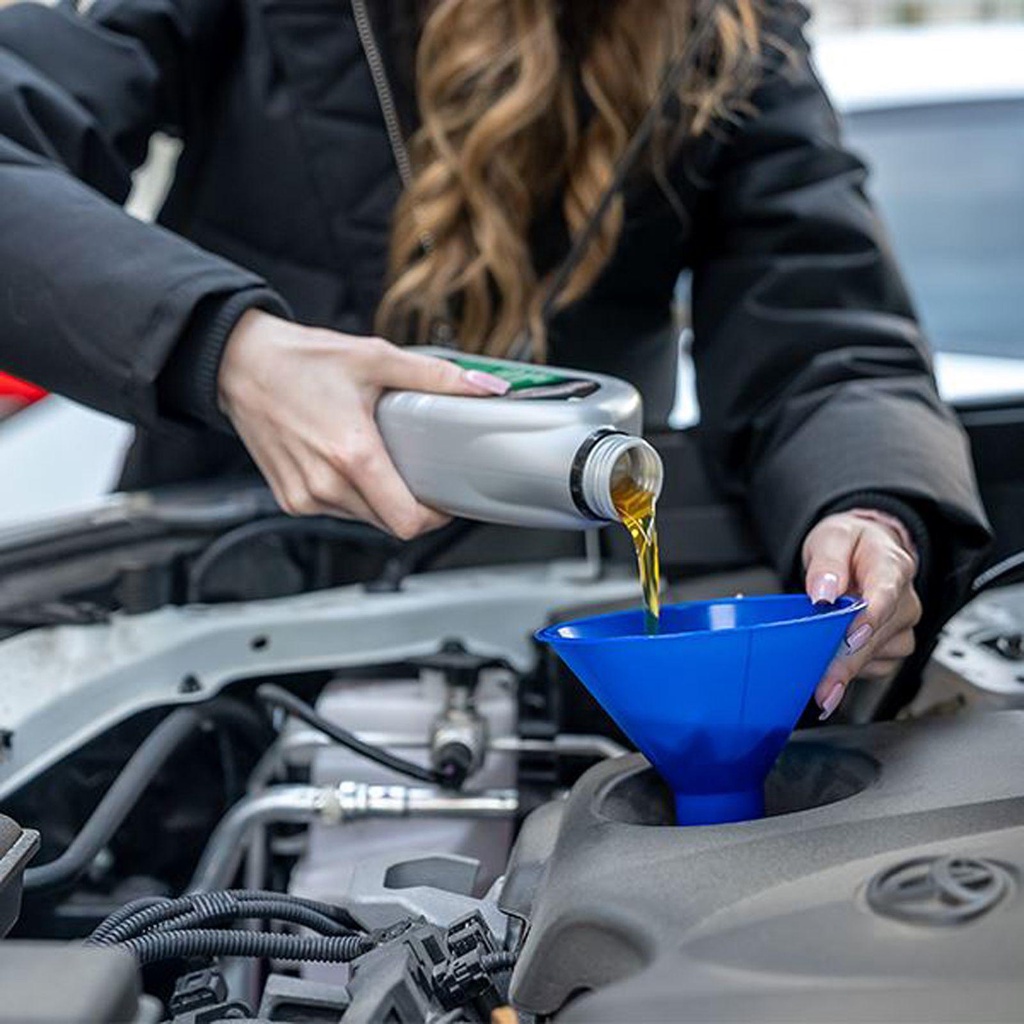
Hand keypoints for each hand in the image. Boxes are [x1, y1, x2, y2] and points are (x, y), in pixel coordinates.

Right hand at [217, 311, 508, 538]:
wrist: (239, 363)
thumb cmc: (300, 360)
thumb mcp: (374, 358)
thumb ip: (434, 376)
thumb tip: (485, 387)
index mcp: (352, 455)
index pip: (407, 521)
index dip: (435, 518)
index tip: (445, 500)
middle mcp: (325, 485)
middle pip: (390, 523)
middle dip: (410, 505)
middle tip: (419, 474)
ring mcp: (304, 497)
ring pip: (364, 520)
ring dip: (380, 500)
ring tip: (378, 460)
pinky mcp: (289, 500)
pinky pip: (336, 512)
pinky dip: (351, 496)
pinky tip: (347, 463)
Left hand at [802, 510, 921, 719]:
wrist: (861, 550)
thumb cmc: (850, 544)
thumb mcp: (832, 538)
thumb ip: (827, 562)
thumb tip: (824, 592)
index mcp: (892, 566)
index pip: (887, 594)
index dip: (870, 619)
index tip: (851, 638)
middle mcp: (904, 599)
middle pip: (880, 635)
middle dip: (849, 662)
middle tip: (824, 686)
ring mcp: (901, 625)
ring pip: (880, 657)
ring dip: (848, 668)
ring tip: (819, 674)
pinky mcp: (892, 645)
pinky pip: (876, 667)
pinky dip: (852, 671)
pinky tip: (833, 664)